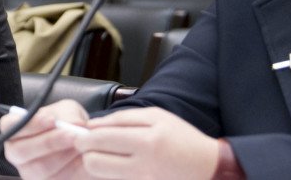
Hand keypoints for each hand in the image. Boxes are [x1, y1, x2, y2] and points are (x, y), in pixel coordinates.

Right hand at [2, 99, 91, 179]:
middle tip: (71, 135)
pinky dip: (74, 169)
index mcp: (14, 129)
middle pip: (21, 151)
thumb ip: (68, 114)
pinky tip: (84, 159)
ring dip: (63, 156)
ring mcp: (29, 172)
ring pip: (41, 167)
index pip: (9, 126)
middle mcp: (16, 152)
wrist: (81, 143)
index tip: (52, 120)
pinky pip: (58, 179)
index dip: (29, 124)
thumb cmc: (66, 122)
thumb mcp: (67, 111)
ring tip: (80, 146)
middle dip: (48, 142)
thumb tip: (75, 124)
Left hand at [77, 107, 217, 179]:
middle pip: (94, 163)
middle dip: (86, 152)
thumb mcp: (156, 117)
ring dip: (97, 164)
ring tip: (106, 155)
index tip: (80, 135)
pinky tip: (119, 165)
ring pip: (101, 175)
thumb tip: (92, 125)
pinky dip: (111, 173)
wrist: (209, 168)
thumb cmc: (182, 138)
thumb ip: (121, 118)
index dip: (83, 137)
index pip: (100, 140)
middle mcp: (144, 166)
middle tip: (90, 146)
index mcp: (147, 141)